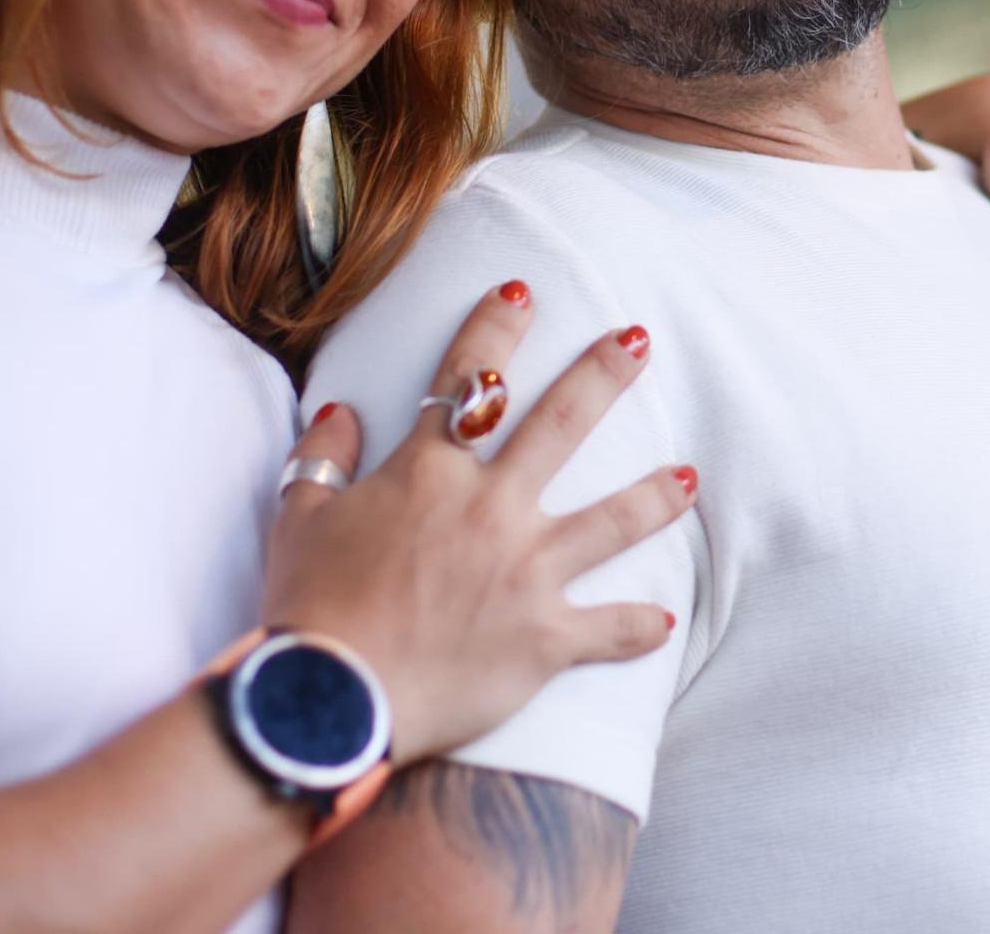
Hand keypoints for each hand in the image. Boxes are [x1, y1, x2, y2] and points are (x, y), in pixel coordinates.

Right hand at [264, 284, 692, 762]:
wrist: (330, 699)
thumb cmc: (308, 608)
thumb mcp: (300, 520)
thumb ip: (322, 458)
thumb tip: (340, 411)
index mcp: (428, 473)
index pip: (466, 380)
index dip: (493, 327)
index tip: (522, 290)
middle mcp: (489, 508)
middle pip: (561, 425)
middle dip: (602, 375)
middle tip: (638, 340)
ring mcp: (526, 571)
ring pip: (610, 520)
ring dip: (653, 496)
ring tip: (689, 478)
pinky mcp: (544, 637)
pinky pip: (607, 628)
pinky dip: (636, 628)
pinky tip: (662, 624)